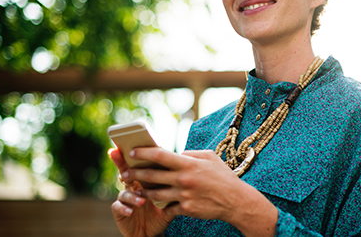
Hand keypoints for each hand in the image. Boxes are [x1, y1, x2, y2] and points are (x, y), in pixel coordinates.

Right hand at [109, 148, 175, 236]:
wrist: (153, 231)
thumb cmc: (163, 211)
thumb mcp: (171, 197)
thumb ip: (176, 183)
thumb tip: (190, 167)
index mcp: (145, 179)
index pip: (140, 163)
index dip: (135, 154)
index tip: (134, 145)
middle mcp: (133, 186)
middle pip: (125, 171)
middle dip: (122, 164)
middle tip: (123, 161)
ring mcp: (125, 198)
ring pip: (124, 192)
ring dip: (132, 195)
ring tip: (141, 200)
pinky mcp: (120, 211)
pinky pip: (118, 207)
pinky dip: (124, 208)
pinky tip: (130, 211)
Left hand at [128, 148, 277, 236]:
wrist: (235, 200)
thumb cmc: (223, 176)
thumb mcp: (210, 157)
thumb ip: (191, 154)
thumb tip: (177, 154)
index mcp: (188, 164)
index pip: (160, 155)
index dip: (143, 153)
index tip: (132, 152)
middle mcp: (183, 179)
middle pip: (151, 175)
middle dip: (135, 173)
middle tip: (125, 172)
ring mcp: (184, 195)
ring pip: (155, 194)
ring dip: (143, 191)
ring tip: (136, 189)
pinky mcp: (186, 209)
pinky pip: (168, 207)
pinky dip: (162, 205)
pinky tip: (157, 203)